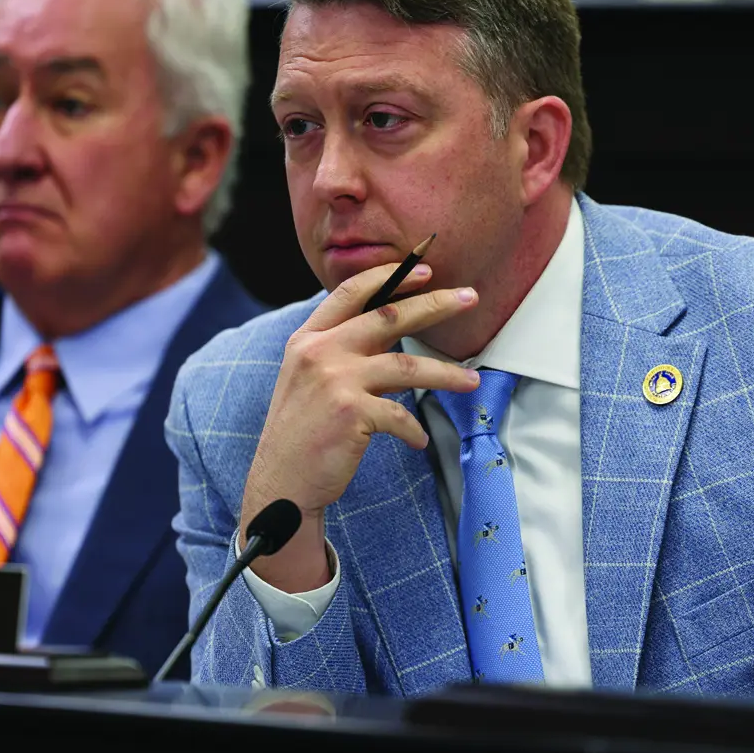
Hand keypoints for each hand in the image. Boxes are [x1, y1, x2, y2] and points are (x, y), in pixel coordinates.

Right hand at [240, 261, 480, 592]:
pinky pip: (400, 415)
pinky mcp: (351, 412)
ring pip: (406, 365)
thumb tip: (389, 330)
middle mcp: (319, 352)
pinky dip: (414, 430)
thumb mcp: (309, 379)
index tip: (423, 270)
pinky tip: (418, 441)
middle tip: (469, 297)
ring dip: (446, 373)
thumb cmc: (301, 433)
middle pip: (388, 316)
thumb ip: (340, 350)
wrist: (281, 483)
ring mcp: (335, 380)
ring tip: (472, 381)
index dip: (389, 276)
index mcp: (307, 339)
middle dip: (434, 304)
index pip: (351, 292)